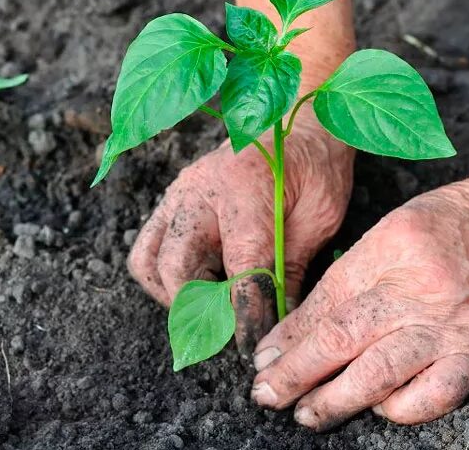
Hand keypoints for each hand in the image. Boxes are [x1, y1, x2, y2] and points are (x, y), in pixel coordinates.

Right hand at [128, 112, 353, 352]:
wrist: (294, 120)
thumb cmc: (314, 165)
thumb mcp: (320, 216)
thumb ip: (293, 269)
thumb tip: (279, 324)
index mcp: (246, 191)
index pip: (240, 268)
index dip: (245, 314)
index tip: (250, 348)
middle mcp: (201, 192)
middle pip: (177, 268)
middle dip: (200, 311)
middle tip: (227, 333)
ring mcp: (178, 195)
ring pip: (148, 261)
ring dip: (173, 295)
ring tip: (208, 308)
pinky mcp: (170, 201)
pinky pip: (148, 247)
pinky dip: (164, 276)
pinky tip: (199, 284)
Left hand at [251, 163, 468, 429]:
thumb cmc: (458, 222)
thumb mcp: (395, 230)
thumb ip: (353, 275)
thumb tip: (305, 323)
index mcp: (385, 250)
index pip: (324, 302)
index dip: (289, 336)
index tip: (264, 359)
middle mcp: (413, 289)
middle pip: (340, 338)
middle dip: (296, 372)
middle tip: (266, 393)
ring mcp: (448, 324)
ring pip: (378, 372)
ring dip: (335, 399)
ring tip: (306, 414)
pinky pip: (434, 394)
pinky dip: (402, 409)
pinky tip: (380, 409)